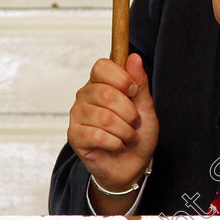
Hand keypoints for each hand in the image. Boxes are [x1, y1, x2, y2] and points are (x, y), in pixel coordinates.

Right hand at [67, 54, 158, 201]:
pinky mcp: (75, 136)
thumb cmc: (138, 131)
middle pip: (105, 94)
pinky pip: (97, 136)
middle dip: (129, 112)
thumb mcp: (145, 105)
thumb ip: (139, 82)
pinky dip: (116, 142)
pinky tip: (118, 145)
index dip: (122, 78)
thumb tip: (134, 57)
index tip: (134, 91)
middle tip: (135, 122)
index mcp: (101, 82)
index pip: (102, 66)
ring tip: (128, 136)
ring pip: (104, 118)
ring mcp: (77, 116)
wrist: (132, 163)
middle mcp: (85, 96)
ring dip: (125, 131)